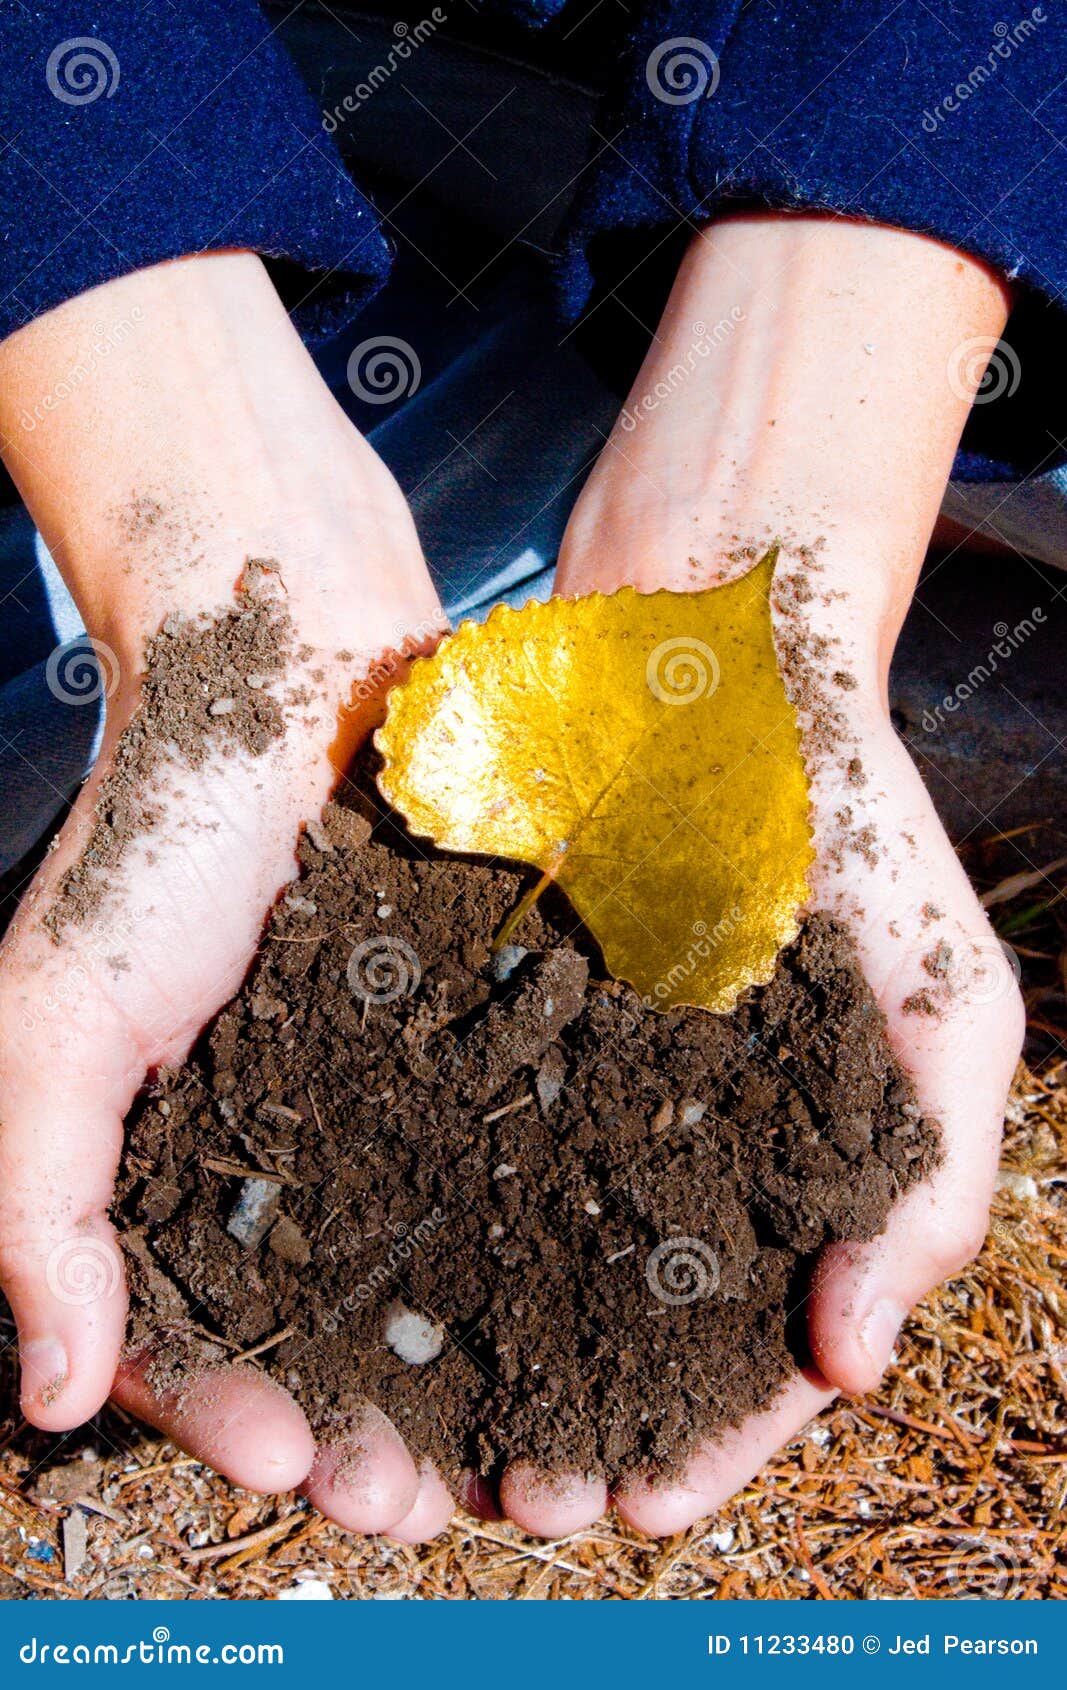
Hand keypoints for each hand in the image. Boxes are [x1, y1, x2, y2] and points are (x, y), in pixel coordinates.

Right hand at [0, 253, 452, 1541]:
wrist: (295, 659)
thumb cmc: (161, 829)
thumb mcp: (55, 1015)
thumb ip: (37, 1202)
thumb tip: (49, 1397)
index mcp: (176, 1154)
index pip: (196, 1334)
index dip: (233, 1419)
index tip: (294, 1475)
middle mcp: (292, 1141)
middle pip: (332, 1328)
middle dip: (370, 1425)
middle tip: (427, 1500)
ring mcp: (395, 1090)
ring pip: (441, 1265)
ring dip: (476, 1368)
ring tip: (526, 1442)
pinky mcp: (485, 1031)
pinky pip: (521, 1151)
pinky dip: (552, 1235)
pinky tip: (601, 1293)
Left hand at [489, 214, 1023, 1537]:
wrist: (704, 651)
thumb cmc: (843, 816)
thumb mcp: (947, 1000)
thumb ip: (925, 1181)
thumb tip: (850, 1368)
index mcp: (784, 1153)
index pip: (753, 1340)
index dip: (713, 1435)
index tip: (645, 1504)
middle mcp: (664, 1131)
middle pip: (611, 1321)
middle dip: (566, 1419)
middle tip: (513, 1495)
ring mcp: (561, 1070)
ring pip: (503, 1250)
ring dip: (465, 1351)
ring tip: (421, 1435)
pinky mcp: (465, 999)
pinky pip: (425, 1128)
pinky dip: (397, 1210)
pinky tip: (360, 1276)